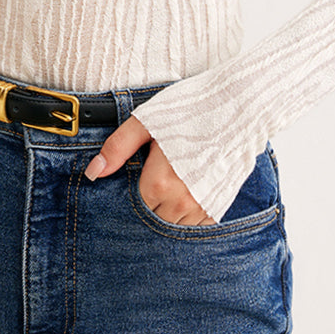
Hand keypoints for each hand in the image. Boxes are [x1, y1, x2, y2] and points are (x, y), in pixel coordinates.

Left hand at [83, 115, 215, 224]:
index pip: (133, 207)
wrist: (241, 107)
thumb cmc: (192, 108)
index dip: (128, 198)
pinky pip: (196, 226)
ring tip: (165, 190)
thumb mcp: (147, 121)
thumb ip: (118, 148)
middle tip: (148, 184)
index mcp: (160, 182)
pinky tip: (184, 196)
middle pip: (152, 220)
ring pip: (174, 226)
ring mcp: (204, 206)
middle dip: (146, 207)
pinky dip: (187, 217)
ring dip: (166, 214)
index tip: (131, 184)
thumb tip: (93, 173)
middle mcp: (183, 201)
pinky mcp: (220, 205)